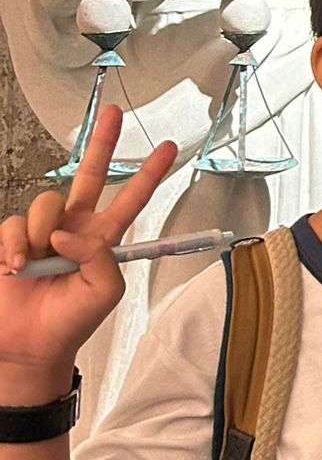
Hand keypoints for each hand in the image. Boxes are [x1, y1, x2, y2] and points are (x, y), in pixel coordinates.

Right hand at [0, 107, 176, 399]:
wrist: (29, 347)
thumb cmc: (70, 323)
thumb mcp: (104, 292)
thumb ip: (100, 257)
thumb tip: (69, 232)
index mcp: (103, 240)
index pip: (130, 199)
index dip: (149, 175)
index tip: (168, 148)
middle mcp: (74, 228)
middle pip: (90, 174)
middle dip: (103, 142)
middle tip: (115, 112)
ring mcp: (41, 231)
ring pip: (47, 203)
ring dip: (42, 232)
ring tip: (36, 264)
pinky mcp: (11, 238)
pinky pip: (13, 224)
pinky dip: (14, 246)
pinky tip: (14, 267)